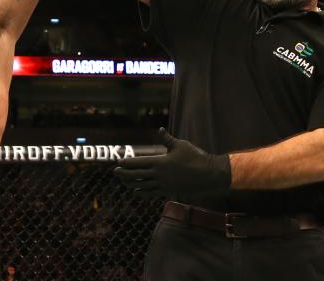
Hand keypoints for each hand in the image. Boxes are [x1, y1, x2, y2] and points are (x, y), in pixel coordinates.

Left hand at [114, 128, 230, 196]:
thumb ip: (167, 139)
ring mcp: (163, 185)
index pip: (138, 162)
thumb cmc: (196, 157)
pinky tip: (138, 191)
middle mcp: (159, 175)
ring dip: (131, 184)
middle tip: (115, 172)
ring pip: (142, 186)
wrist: (209, 175)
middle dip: (124, 174)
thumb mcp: (180, 145)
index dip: (127, 162)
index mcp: (160, 162)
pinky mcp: (169, 192)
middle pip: (137, 175)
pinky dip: (143, 192)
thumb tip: (160, 130)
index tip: (118, 162)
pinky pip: (152, 193)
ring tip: (124, 182)